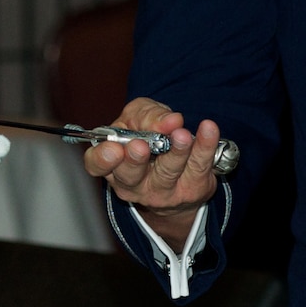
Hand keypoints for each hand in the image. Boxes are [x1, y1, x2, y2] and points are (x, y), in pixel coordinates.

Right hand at [81, 98, 220, 246]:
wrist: (180, 173)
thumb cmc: (150, 138)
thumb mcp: (139, 117)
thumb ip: (146, 115)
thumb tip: (167, 121)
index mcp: (113, 164)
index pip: (97, 166)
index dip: (103, 159)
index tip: (113, 149)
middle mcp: (133, 184)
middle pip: (130, 176)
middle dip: (135, 160)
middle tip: (141, 146)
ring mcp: (163, 191)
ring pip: (167, 173)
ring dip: (175, 152)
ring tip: (181, 134)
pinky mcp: (192, 188)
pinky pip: (199, 166)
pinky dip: (205, 146)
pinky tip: (208, 130)